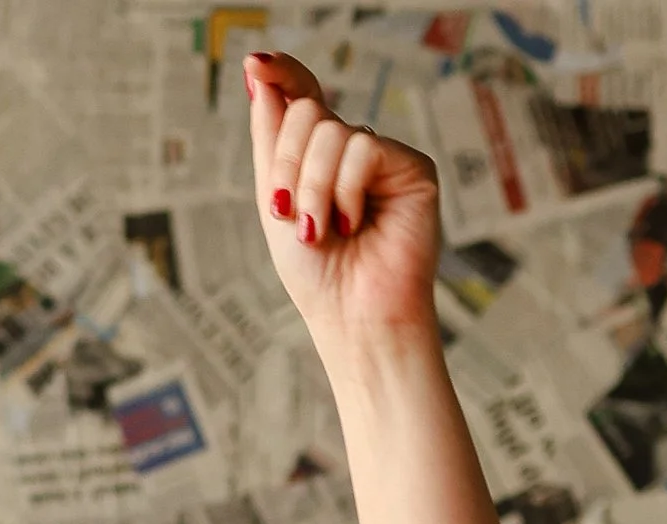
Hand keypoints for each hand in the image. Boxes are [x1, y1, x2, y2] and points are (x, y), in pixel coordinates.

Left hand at [246, 53, 441, 342]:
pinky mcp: (412, 165)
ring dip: (311, 190)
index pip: (302, 99)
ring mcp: (382, 156)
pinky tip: (352, 224)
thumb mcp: (276, 203)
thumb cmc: (316, 274)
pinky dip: (343, 191)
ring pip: (330, 133)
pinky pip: (362, 149)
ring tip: (320, 232)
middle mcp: (351, 150)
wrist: (351, 315)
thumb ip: (270, 142)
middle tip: (288, 214)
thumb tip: (259, 76)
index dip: (282, 77)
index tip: (255, 65)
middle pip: (305, 114)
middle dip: (285, 168)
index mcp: (317, 159)